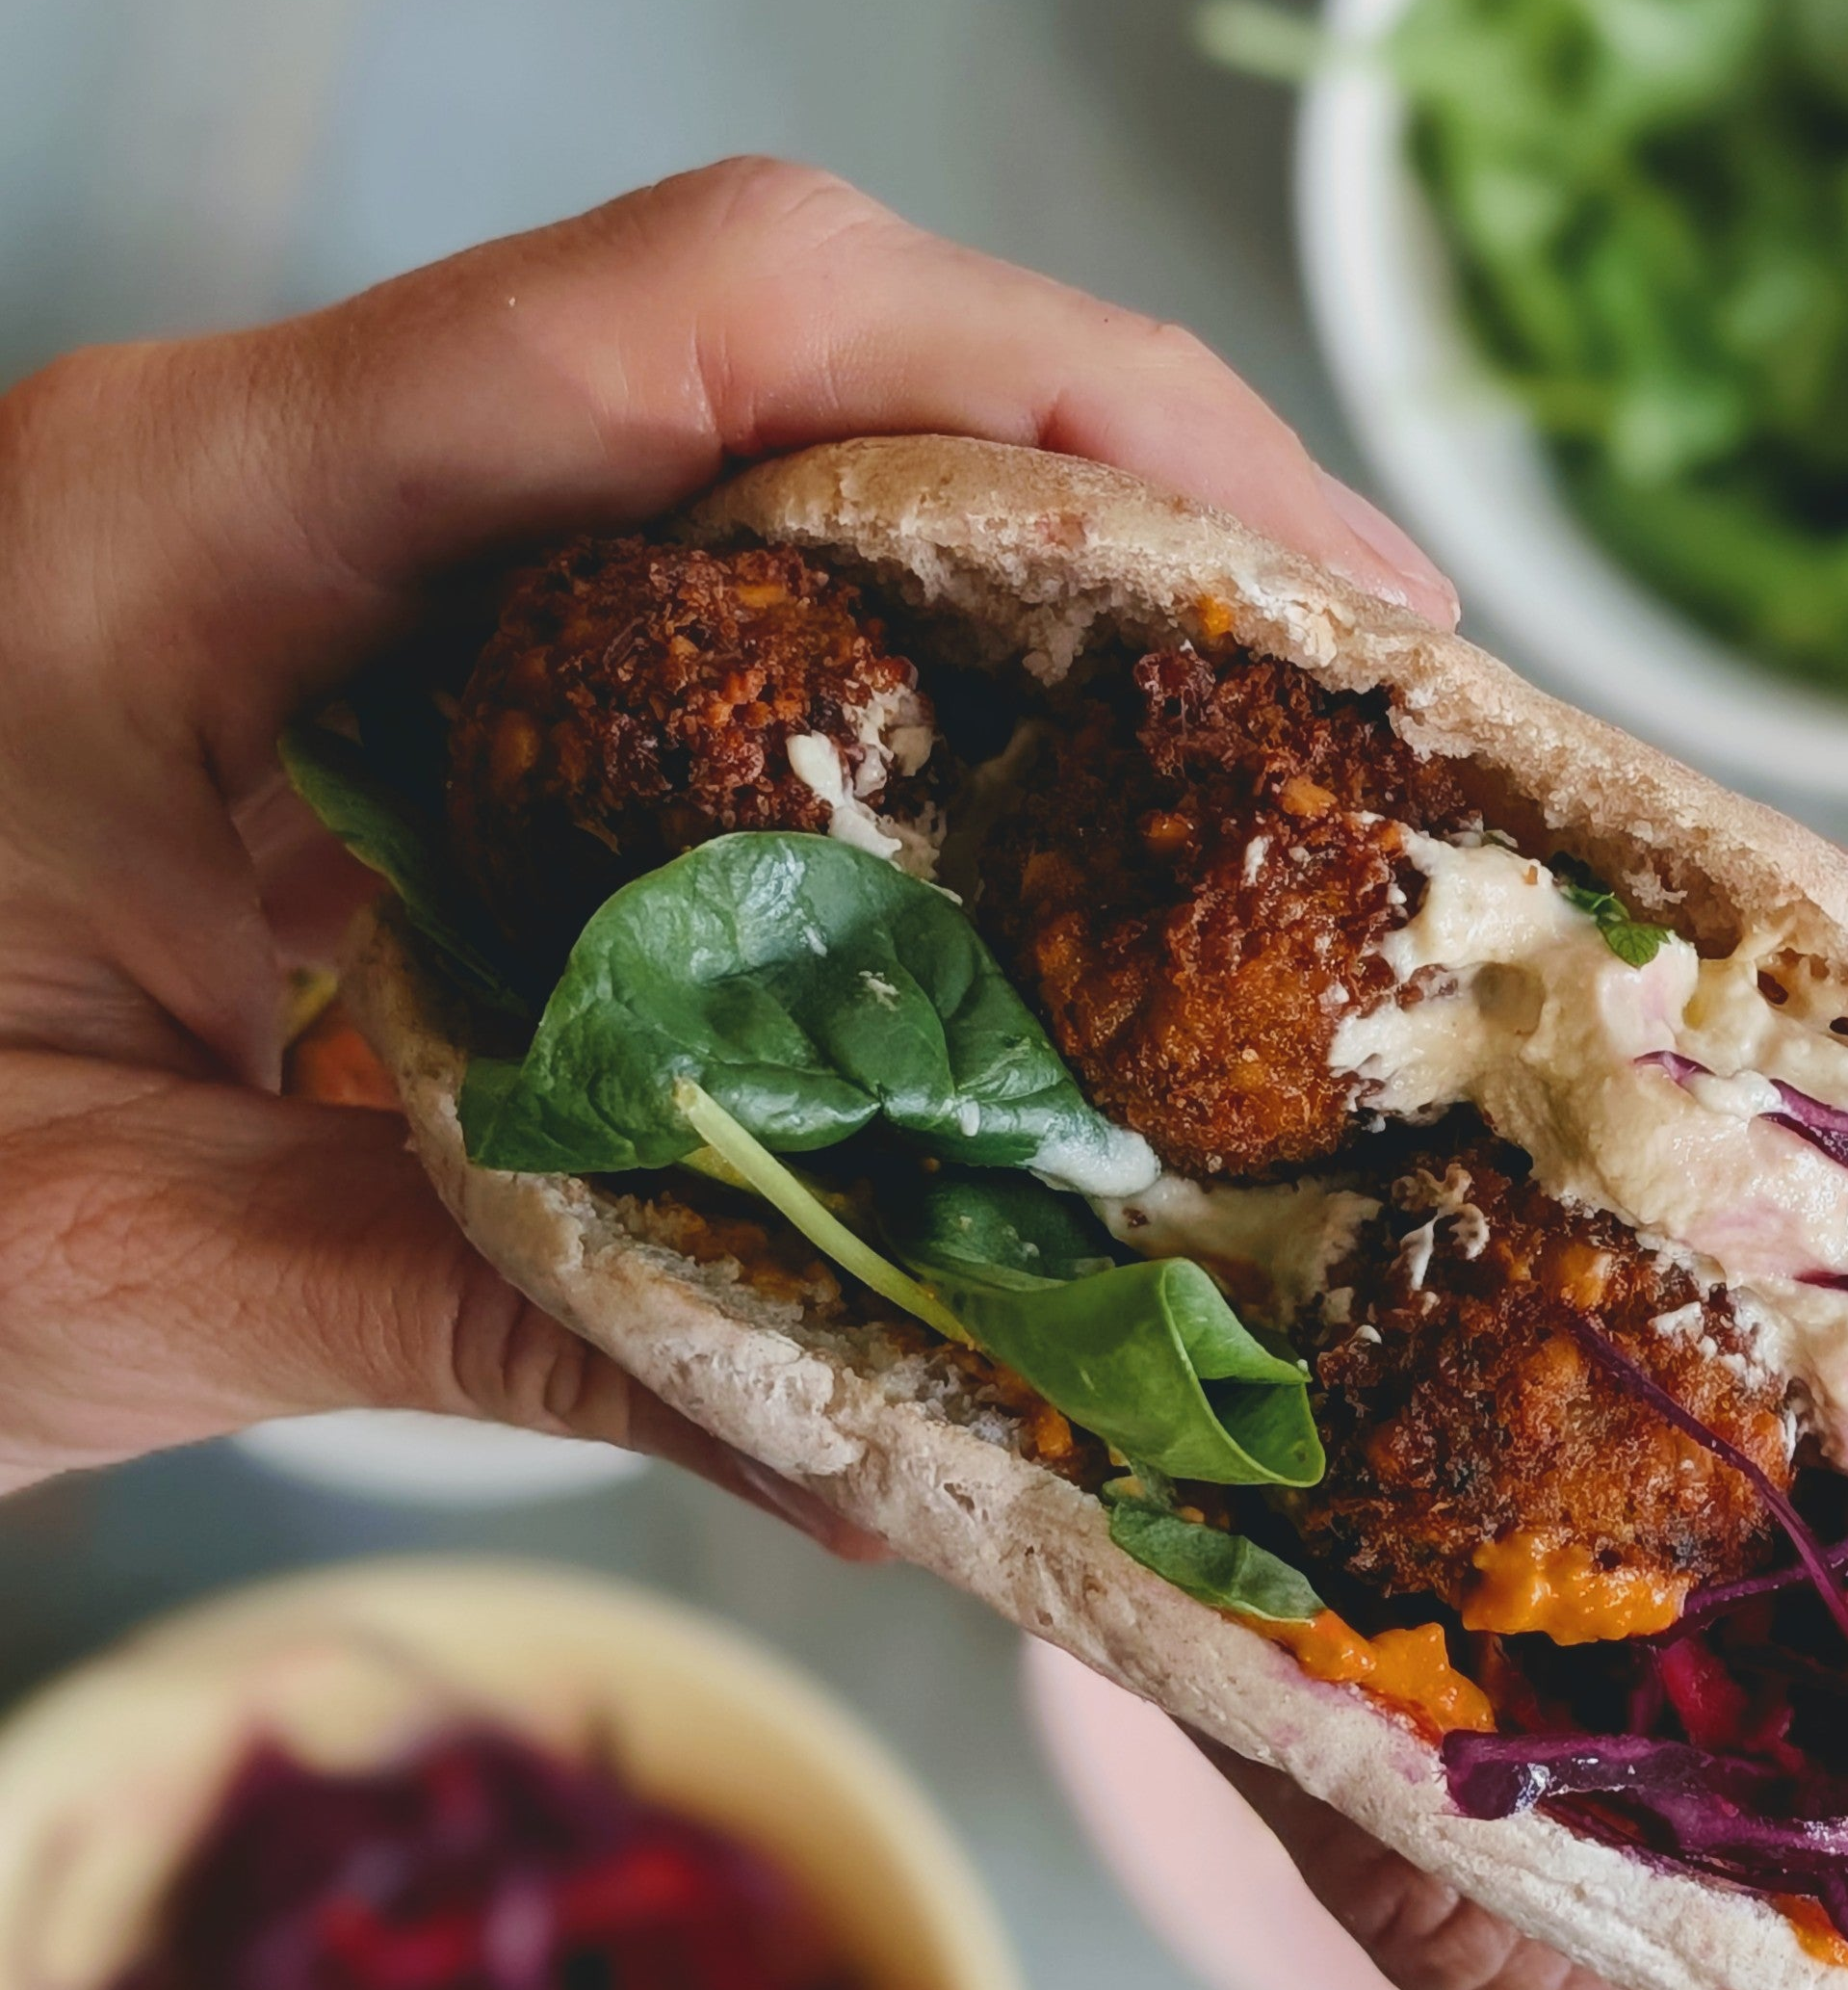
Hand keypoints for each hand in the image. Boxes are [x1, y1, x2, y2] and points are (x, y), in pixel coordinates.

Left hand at [0, 158, 1455, 1530]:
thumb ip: (490, 1312)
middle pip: (798, 349)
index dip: (1055, 392)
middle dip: (1129, 487)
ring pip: (770, 474)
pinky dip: (897, 719)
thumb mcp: (97, 1269)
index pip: (700, 314)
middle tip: (1363, 690)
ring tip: (1260, 766)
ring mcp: (345, 566)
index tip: (1301, 582)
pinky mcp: (374, 679)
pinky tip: (1025, 850)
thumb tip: (893, 1458)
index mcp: (192, 523)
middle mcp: (296, 481)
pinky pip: (691, 625)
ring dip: (1040, 599)